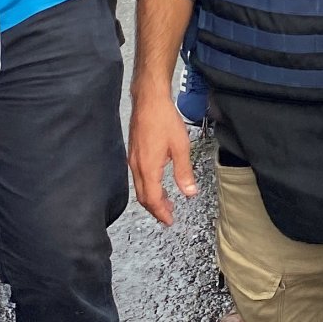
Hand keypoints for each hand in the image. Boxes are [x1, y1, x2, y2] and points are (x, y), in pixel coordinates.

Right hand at [128, 94, 196, 225]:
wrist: (149, 100)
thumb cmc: (164, 120)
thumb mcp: (181, 147)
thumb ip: (184, 172)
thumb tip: (190, 193)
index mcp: (148, 168)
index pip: (153, 199)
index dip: (161, 213)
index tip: (170, 221)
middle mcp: (136, 166)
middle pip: (144, 197)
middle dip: (156, 209)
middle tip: (169, 216)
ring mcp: (133, 160)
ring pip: (140, 187)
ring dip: (152, 198)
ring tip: (166, 202)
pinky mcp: (133, 153)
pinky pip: (138, 177)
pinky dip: (148, 186)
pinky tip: (158, 182)